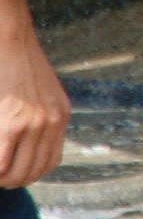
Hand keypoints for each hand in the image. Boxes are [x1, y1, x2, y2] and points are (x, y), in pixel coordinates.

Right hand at [0, 0, 68, 189]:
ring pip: (17, 172)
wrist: (11, 38)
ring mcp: (34, 123)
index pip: (50, 162)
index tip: (12, 174)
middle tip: (0, 177)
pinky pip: (2, 163)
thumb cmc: (16, 64)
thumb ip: (40, 116)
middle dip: (13, 180)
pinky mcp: (13, 123)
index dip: (29, 174)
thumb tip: (29, 141)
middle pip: (34, 171)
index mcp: (61, 114)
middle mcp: (53, 121)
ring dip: (3, 179)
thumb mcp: (40, 91)